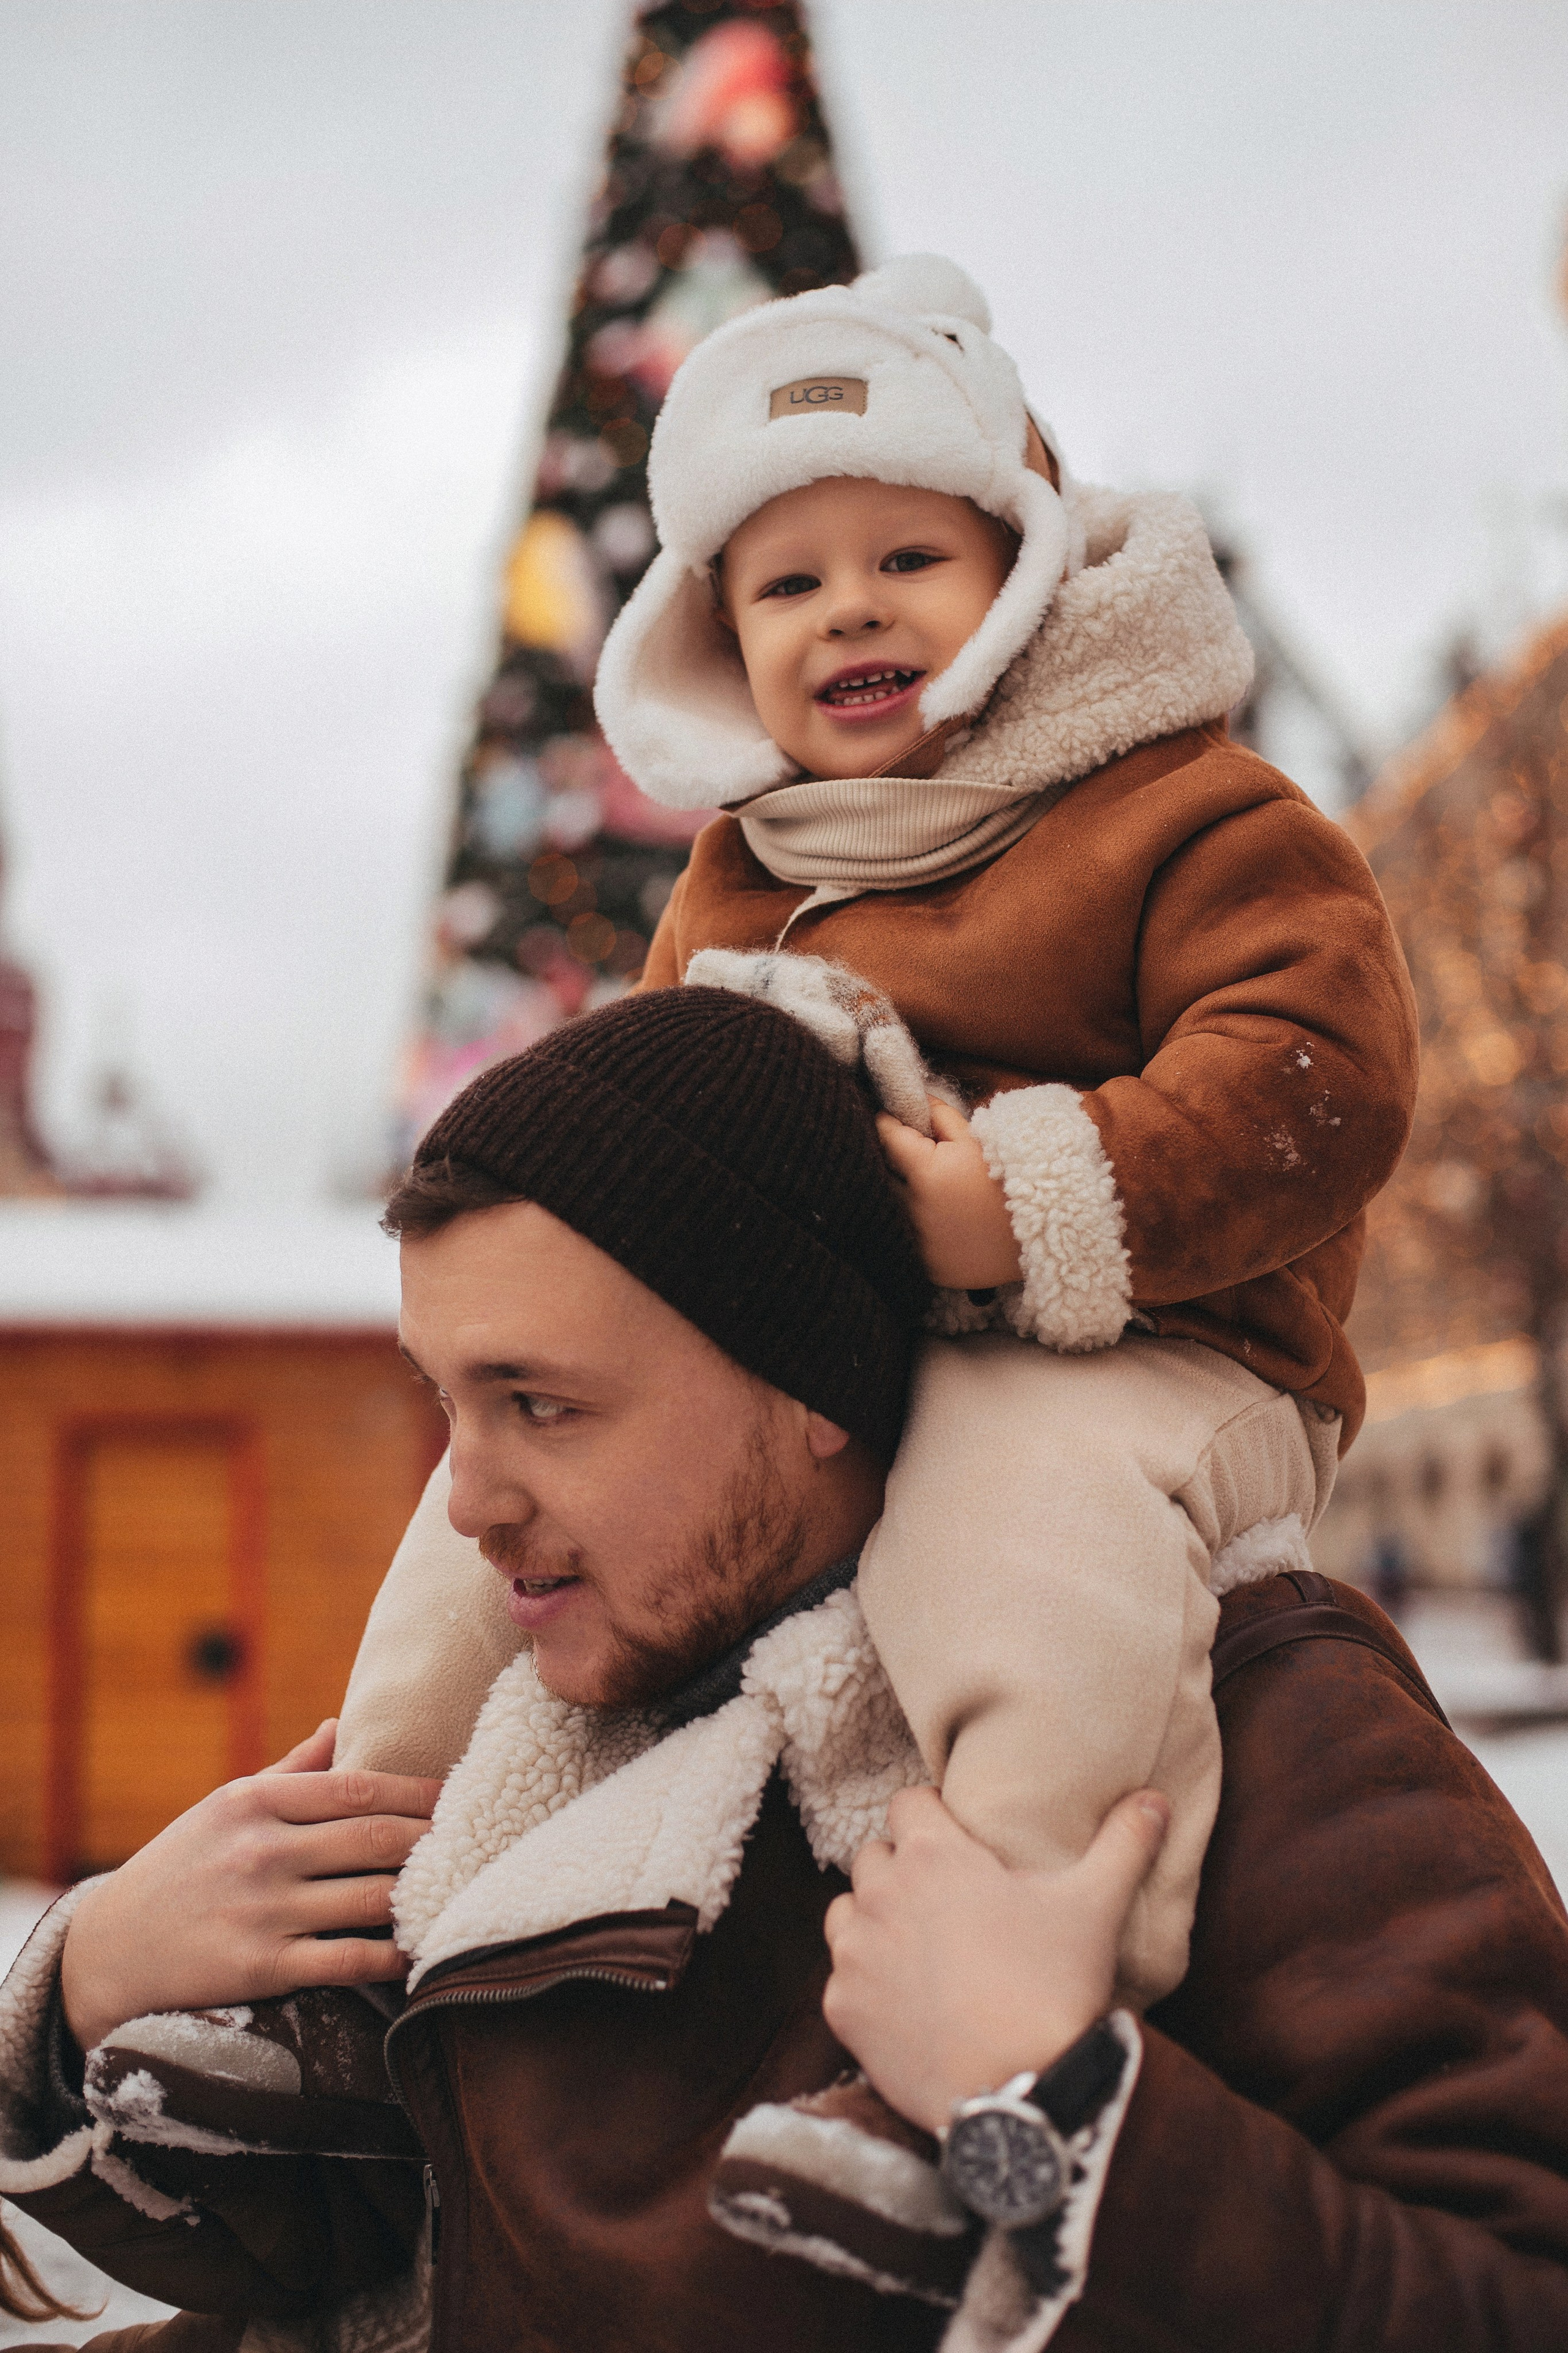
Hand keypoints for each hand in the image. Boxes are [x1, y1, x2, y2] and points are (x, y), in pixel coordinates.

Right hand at [61, 1721, 441, 2052]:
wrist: (107, 1953)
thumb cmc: (179, 1870)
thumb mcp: (223, 1808)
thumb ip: (288, 1771)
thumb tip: (340, 1726)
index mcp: (255, 1802)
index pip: (359, 1787)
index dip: (419, 1791)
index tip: (461, 1795)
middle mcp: (262, 1850)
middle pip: (376, 1838)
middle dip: (434, 1839)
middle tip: (477, 1840)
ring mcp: (262, 1911)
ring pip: (371, 1898)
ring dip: (424, 1895)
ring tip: (463, 1890)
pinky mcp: (261, 1968)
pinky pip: (347, 1961)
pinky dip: (393, 1956)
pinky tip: (420, 1950)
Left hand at [822, 1785, 1168, 2135]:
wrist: (1021, 2092)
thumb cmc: (1055, 1988)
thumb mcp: (1095, 1907)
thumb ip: (1124, 1844)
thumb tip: (1157, 1799)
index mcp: (933, 1855)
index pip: (908, 1803)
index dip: (931, 1818)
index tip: (956, 1843)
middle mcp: (881, 1893)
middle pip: (874, 1857)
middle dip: (902, 1871)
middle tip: (945, 1903)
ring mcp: (855, 1952)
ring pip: (846, 1913)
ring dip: (874, 1922)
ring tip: (920, 1951)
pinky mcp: (841, 2008)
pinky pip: (842, 1980)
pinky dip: (867, 1987)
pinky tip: (908, 2007)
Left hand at [876, 1099, 1021, 1288]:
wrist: (1043, 1234)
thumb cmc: (1011, 1178)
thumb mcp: (977, 1140)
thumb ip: (939, 1116)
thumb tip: (913, 1100)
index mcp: (925, 1171)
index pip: (885, 1135)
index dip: (890, 1122)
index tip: (895, 1118)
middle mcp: (914, 1209)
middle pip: (883, 1174)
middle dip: (895, 1162)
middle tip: (918, 1157)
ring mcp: (919, 1243)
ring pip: (893, 1208)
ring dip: (904, 1197)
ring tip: (937, 1192)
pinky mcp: (927, 1267)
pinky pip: (908, 1241)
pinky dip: (918, 1230)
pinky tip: (944, 1223)